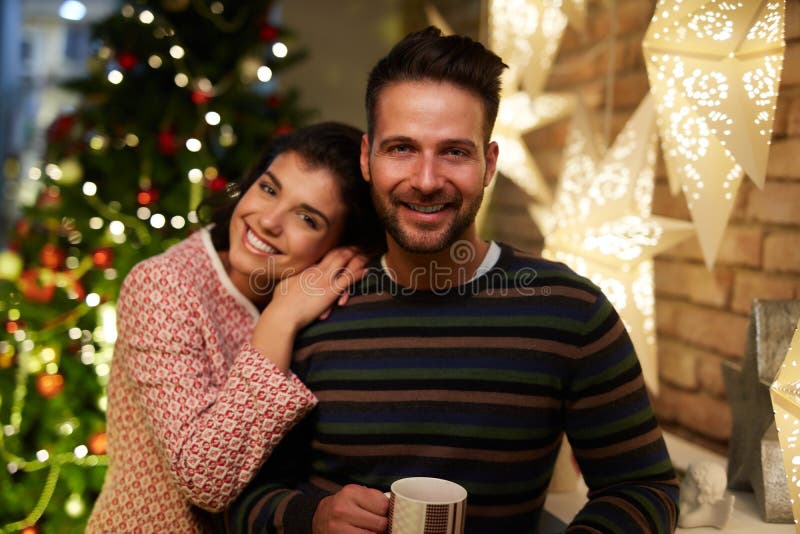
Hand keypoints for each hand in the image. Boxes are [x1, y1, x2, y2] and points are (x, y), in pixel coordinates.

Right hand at [249, 247, 368, 371]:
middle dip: (350, 248)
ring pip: (344, 262)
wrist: (282, 314)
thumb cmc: (280, 303)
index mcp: (308, 270)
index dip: (337, 249)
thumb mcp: (285, 285)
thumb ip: (292, 278)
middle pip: (337, 254)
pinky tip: (367, 270)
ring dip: (358, 257)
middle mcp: (317, 271)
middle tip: (360, 246)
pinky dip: (359, 273)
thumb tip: (292, 276)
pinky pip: (348, 279)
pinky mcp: (330, 291)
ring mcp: (324, 280)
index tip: (345, 247)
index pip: (325, 255)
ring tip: (367, 254)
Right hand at [312, 484, 388, 533]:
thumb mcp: (357, 496)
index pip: (384, 506)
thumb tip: (401, 510)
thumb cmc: (345, 506)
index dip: (390, 512)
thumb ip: (375, 499)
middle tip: (383, 526)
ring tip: (372, 530)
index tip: (389, 515)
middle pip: (380, 523)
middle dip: (385, 526)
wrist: (321, 517)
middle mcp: (342, 509)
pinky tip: (364, 533)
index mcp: (351, 492)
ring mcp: (338, 528)